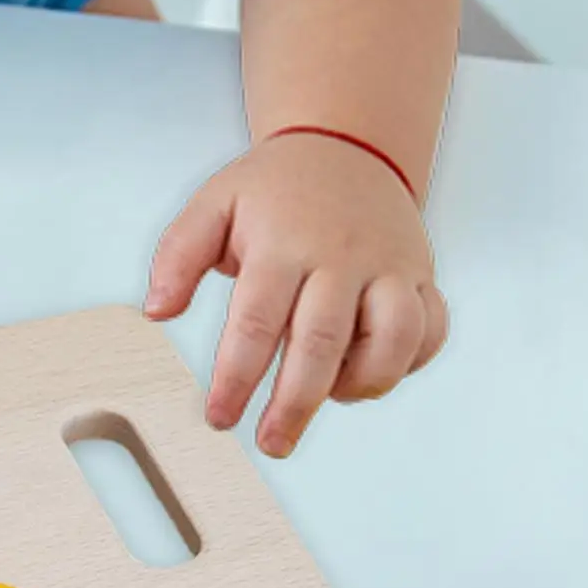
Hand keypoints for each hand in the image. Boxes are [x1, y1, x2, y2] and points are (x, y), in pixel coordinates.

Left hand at [144, 133, 447, 456]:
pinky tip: (370, 373)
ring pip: (393, 341)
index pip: (256, 323)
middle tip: (271, 443)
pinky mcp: (419, 276)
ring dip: (363, 384)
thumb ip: (178, 256)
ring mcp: (388, 267)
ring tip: (328, 399)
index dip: (237, 378)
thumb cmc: (275, 188)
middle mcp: (341, 258)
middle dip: (295, 404)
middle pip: (322, 344)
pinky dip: (407, 364)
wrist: (347, 145)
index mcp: (283, 245)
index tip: (219, 418)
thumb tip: (157, 311)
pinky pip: (430, 332)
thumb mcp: (213, 204)